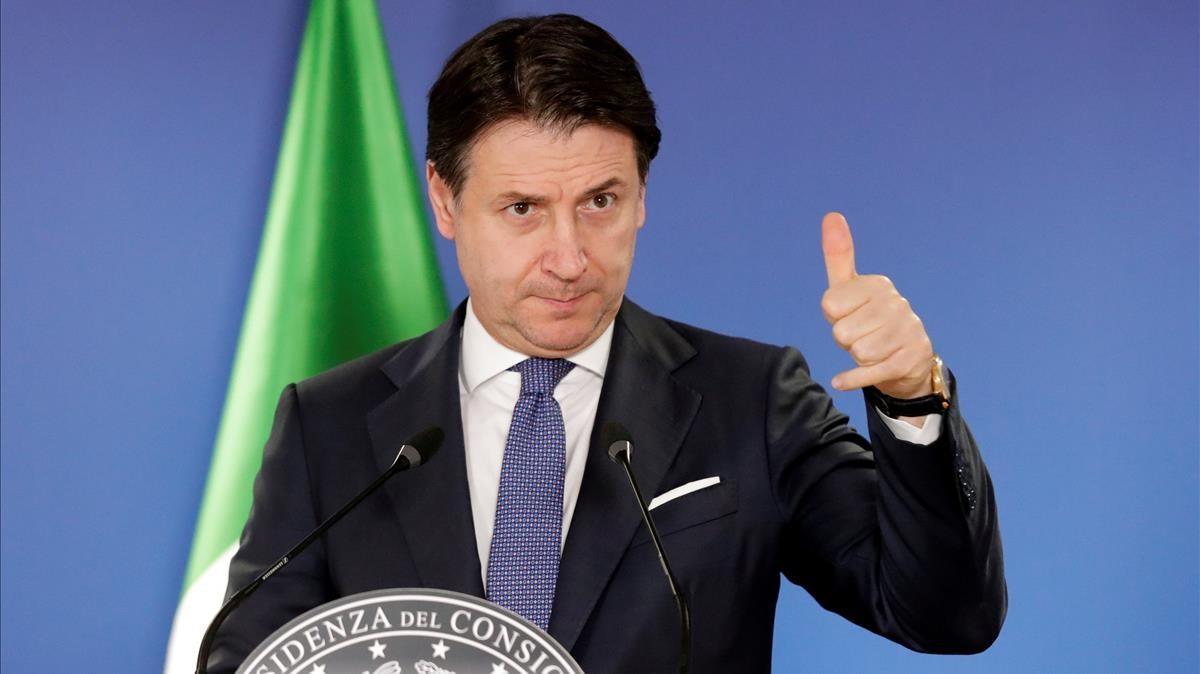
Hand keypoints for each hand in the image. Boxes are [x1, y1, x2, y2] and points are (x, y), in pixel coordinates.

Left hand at [821, 212, 934, 400]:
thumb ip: (839, 256)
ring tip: (871, 351)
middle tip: (861, 337)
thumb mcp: (849, 289)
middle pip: (843, 333)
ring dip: (857, 359)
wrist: (905, 360)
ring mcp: (908, 331)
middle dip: (847, 341)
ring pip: (858, 353)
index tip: (850, 317)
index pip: (830, 306)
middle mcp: (897, 304)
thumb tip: (831, 215)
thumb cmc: (867, 321)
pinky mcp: (911, 359)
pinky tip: (842, 379)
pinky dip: (852, 379)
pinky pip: (870, 373)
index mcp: (879, 284)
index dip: (835, 318)